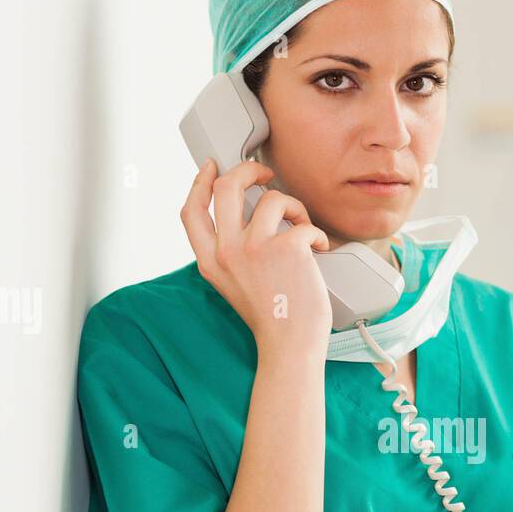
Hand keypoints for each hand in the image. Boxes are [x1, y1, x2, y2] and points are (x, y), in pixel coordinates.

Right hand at [180, 158, 333, 351]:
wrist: (290, 344)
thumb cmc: (271, 318)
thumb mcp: (233, 284)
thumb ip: (230, 252)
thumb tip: (244, 215)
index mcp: (210, 261)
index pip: (192, 211)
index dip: (200, 182)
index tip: (212, 167)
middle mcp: (227, 251)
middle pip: (226, 187)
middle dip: (248, 170)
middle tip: (265, 174)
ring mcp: (255, 247)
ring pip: (272, 198)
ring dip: (293, 207)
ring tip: (303, 228)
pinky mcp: (286, 248)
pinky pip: (304, 222)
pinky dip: (317, 233)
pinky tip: (320, 248)